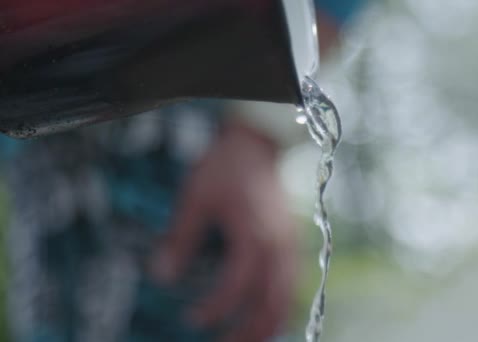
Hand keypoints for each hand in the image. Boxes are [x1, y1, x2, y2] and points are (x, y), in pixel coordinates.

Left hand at [151, 120, 296, 341]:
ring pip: (287, 297)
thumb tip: (161, 276)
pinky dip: (279, 307)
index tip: (192, 318)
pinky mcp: (292, 243)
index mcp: (254, 233)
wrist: (256, 145)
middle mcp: (278, 244)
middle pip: (272, 302)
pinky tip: (263, 318)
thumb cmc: (225, 168)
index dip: (216, 307)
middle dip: (249, 331)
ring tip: (245, 341)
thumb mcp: (195, 197)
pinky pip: (291, 284)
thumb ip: (180, 239)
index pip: (238, 284)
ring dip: (268, 324)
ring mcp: (290, 245)